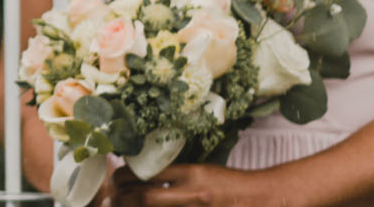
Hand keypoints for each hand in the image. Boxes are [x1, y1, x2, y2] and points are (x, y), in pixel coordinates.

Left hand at [109, 164, 275, 205]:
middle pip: (145, 199)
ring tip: (121, 203)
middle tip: (111, 197)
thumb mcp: (201, 170)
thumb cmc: (230, 183)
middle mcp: (194, 195)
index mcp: (192, 174)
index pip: (149, 173)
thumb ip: (173, 173)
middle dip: (123, 198)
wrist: (262, 198)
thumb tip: (140, 174)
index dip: (125, 176)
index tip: (115, 177)